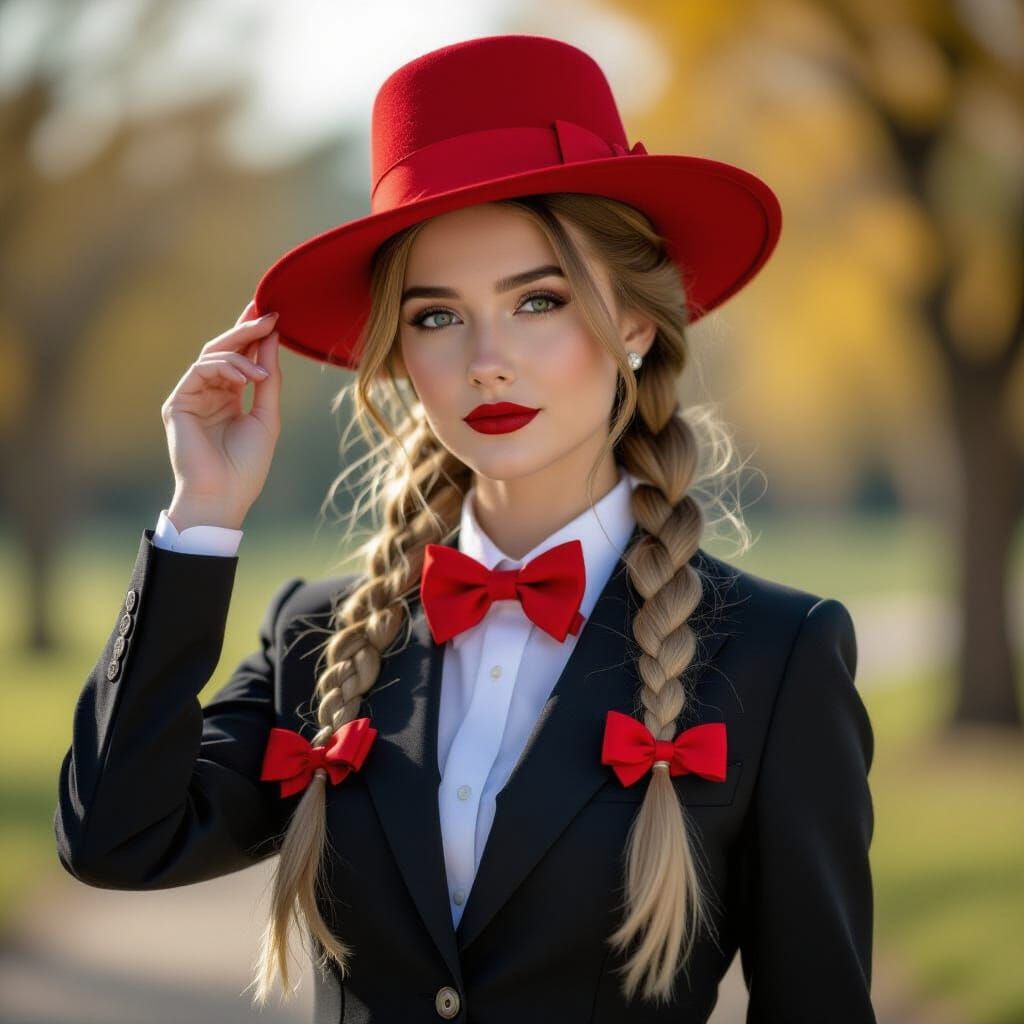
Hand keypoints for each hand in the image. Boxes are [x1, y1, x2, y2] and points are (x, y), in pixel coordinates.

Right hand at [160, 299, 281, 529]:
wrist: (224, 495)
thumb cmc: (247, 466)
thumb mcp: (267, 416)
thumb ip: (268, 379)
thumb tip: (272, 339)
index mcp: (229, 398)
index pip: (239, 358)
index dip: (252, 334)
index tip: (272, 314)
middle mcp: (208, 394)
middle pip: (224, 350)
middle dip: (246, 330)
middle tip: (268, 315)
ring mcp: (191, 397)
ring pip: (212, 356)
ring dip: (241, 354)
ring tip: (262, 371)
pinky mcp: (177, 402)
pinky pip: (200, 370)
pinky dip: (225, 368)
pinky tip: (247, 378)